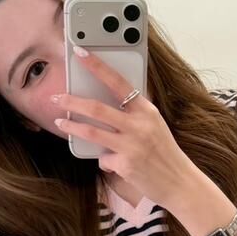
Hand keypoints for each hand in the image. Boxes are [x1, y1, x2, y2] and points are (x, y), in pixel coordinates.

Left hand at [51, 50, 193, 209]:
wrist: (180, 182)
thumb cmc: (165, 153)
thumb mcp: (154, 125)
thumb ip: (134, 115)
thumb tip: (105, 108)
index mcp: (146, 110)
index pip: (117, 82)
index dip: (97, 66)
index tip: (80, 53)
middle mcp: (139, 125)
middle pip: (97, 108)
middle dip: (72, 102)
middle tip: (57, 98)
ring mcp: (132, 145)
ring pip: (92, 133)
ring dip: (72, 127)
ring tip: (60, 122)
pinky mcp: (126, 165)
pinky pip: (104, 160)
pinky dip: (104, 161)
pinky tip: (113, 164)